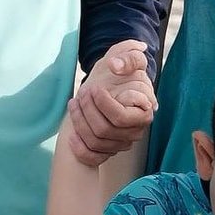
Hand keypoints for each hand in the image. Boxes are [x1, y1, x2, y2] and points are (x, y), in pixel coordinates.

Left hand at [68, 42, 156, 167]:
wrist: (111, 87)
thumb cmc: (119, 74)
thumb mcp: (126, 58)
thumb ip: (128, 57)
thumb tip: (116, 66)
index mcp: (143, 112)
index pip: (121, 117)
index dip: (104, 104)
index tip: (94, 88)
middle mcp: (135, 131)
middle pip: (105, 130)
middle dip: (87, 111)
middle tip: (81, 94)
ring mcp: (121, 143)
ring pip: (96, 142)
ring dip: (79, 123)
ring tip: (73, 104)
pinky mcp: (108, 151)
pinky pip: (93, 157)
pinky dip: (80, 149)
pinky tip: (71, 135)